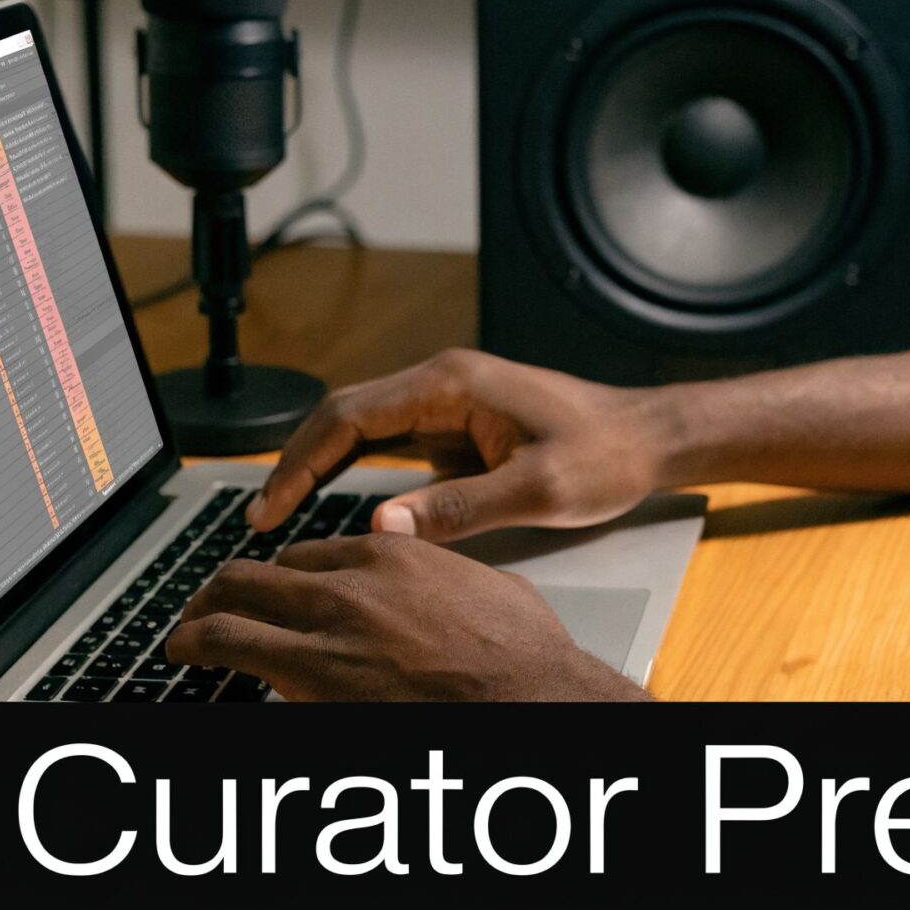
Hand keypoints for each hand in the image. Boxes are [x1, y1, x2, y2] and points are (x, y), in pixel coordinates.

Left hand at [163, 532, 645, 701]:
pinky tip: (188, 657)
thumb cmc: (524, 659)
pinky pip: (227, 647)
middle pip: (259, 570)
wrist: (530, 698)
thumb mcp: (491, 591)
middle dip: (227, 589)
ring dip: (200, 615)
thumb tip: (449, 589)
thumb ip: (451, 580)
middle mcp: (350, 580)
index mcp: (394, 555)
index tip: (276, 594)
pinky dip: (197, 648)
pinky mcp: (306, 674)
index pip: (311, 554)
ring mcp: (324, 624)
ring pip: (231, 600)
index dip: (286, 576)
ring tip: (184, 632)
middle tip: (210, 606)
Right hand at [245, 349, 667, 541]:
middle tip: (260, 518)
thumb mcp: (536, 490)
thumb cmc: (605, 455)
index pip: (350, 416)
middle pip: (344, 417)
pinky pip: (391, 446)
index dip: (301, 462)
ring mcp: (449, 404)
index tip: (271, 506)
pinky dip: (353, 473)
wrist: (650, 440)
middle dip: (296, 464)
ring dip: (319, 467)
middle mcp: (443, 384)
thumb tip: (384, 525)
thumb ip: (459, 508)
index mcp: (452, 384)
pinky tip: (333, 506)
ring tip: (280, 515)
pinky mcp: (459, 428)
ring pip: (362, 430)